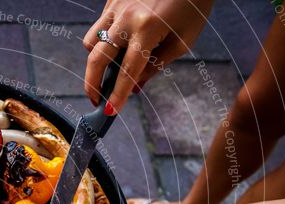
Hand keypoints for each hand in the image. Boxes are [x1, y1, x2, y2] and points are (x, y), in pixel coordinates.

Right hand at [84, 0, 214, 111]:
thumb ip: (156, 65)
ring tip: (108, 68)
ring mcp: (116, 6)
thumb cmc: (193, 6)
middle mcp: (126, 18)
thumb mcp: (182, 40)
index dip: (117, 95)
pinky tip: (119, 43)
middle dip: (92, 84)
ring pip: (91, 41)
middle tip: (95, 99)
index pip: (127, 71)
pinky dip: (104, 40)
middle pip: (97, 58)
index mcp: (147, 29)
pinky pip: (100, 25)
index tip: (109, 112)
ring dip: (95, 60)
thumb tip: (134, 87)